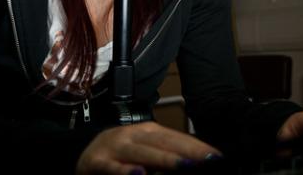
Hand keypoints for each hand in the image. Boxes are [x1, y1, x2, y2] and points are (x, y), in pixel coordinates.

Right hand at [75, 121, 221, 174]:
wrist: (84, 155)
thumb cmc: (122, 155)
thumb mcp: (146, 150)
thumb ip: (167, 156)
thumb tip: (197, 162)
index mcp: (149, 131)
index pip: (178, 138)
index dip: (199, 148)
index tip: (218, 158)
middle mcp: (134, 135)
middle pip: (165, 143)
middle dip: (189, 152)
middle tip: (209, 162)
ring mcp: (116, 147)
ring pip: (143, 153)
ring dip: (165, 160)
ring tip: (187, 166)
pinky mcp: (98, 162)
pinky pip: (114, 167)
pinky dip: (126, 171)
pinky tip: (139, 174)